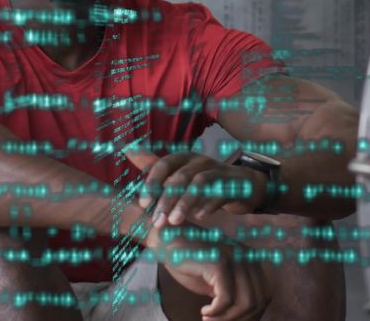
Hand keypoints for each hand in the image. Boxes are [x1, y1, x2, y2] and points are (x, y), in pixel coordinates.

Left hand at [125, 148, 266, 226]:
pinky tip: (199, 217)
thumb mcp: (179, 172)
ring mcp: (218, 171)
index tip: (143, 204)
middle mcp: (200, 161)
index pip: (164, 164)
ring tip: (175, 221)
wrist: (242, 185)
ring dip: (185, 202)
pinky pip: (220, 192)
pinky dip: (208, 204)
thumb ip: (154, 164)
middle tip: (157, 221)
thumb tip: (126, 149)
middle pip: (180, 176)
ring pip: (200, 182)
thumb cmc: (204, 180)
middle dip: (167, 199)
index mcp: (184, 158)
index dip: (152, 182)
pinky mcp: (233, 184)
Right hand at [148, 225, 270, 320]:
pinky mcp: (219, 263)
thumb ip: (234, 294)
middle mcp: (248, 258)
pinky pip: (226, 299)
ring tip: (209, 319)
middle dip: (240, 320)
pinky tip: (204, 311)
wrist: (169, 241)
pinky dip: (216, 311)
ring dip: (227, 319)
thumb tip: (245, 317)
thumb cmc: (192, 263)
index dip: (252, 315)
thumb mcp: (218, 282)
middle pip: (258, 301)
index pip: (265, 296)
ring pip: (245, 303)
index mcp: (252, 261)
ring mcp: (235, 259)